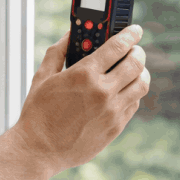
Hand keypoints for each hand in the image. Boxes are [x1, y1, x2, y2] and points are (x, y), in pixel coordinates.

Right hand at [10, 25, 150, 172]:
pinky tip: (122, 90)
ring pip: (141, 84)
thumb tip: (70, 35)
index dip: (131, 34)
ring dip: (141, 72)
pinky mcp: (116, 126)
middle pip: (136, 62)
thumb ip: (57, 52)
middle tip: (134, 49)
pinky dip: (132, 92)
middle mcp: (102, 91)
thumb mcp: (42, 77)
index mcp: (83, 75)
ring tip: (133, 70)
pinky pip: (134, 103)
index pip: (118, 46)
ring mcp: (112, 111)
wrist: (39, 149)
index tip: (135, 30)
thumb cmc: (37, 113)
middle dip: (138, 51)